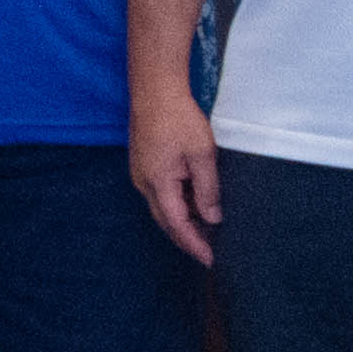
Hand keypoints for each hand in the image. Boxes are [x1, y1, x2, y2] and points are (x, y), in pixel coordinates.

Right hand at [129, 84, 220, 267]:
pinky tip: (193, 205)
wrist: (154, 91)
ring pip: (162, 208)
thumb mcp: (202, 155)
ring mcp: (141, 174)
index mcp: (158, 184)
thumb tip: (212, 218)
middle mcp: (144, 184)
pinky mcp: (143, 165)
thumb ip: (207, 190)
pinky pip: (160, 195)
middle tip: (210, 252)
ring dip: (182, 222)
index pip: (177, 224)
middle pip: (165, 221)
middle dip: (187, 238)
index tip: (211, 260)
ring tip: (206, 231)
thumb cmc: (179, 119)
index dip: (194, 244)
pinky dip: (177, 206)